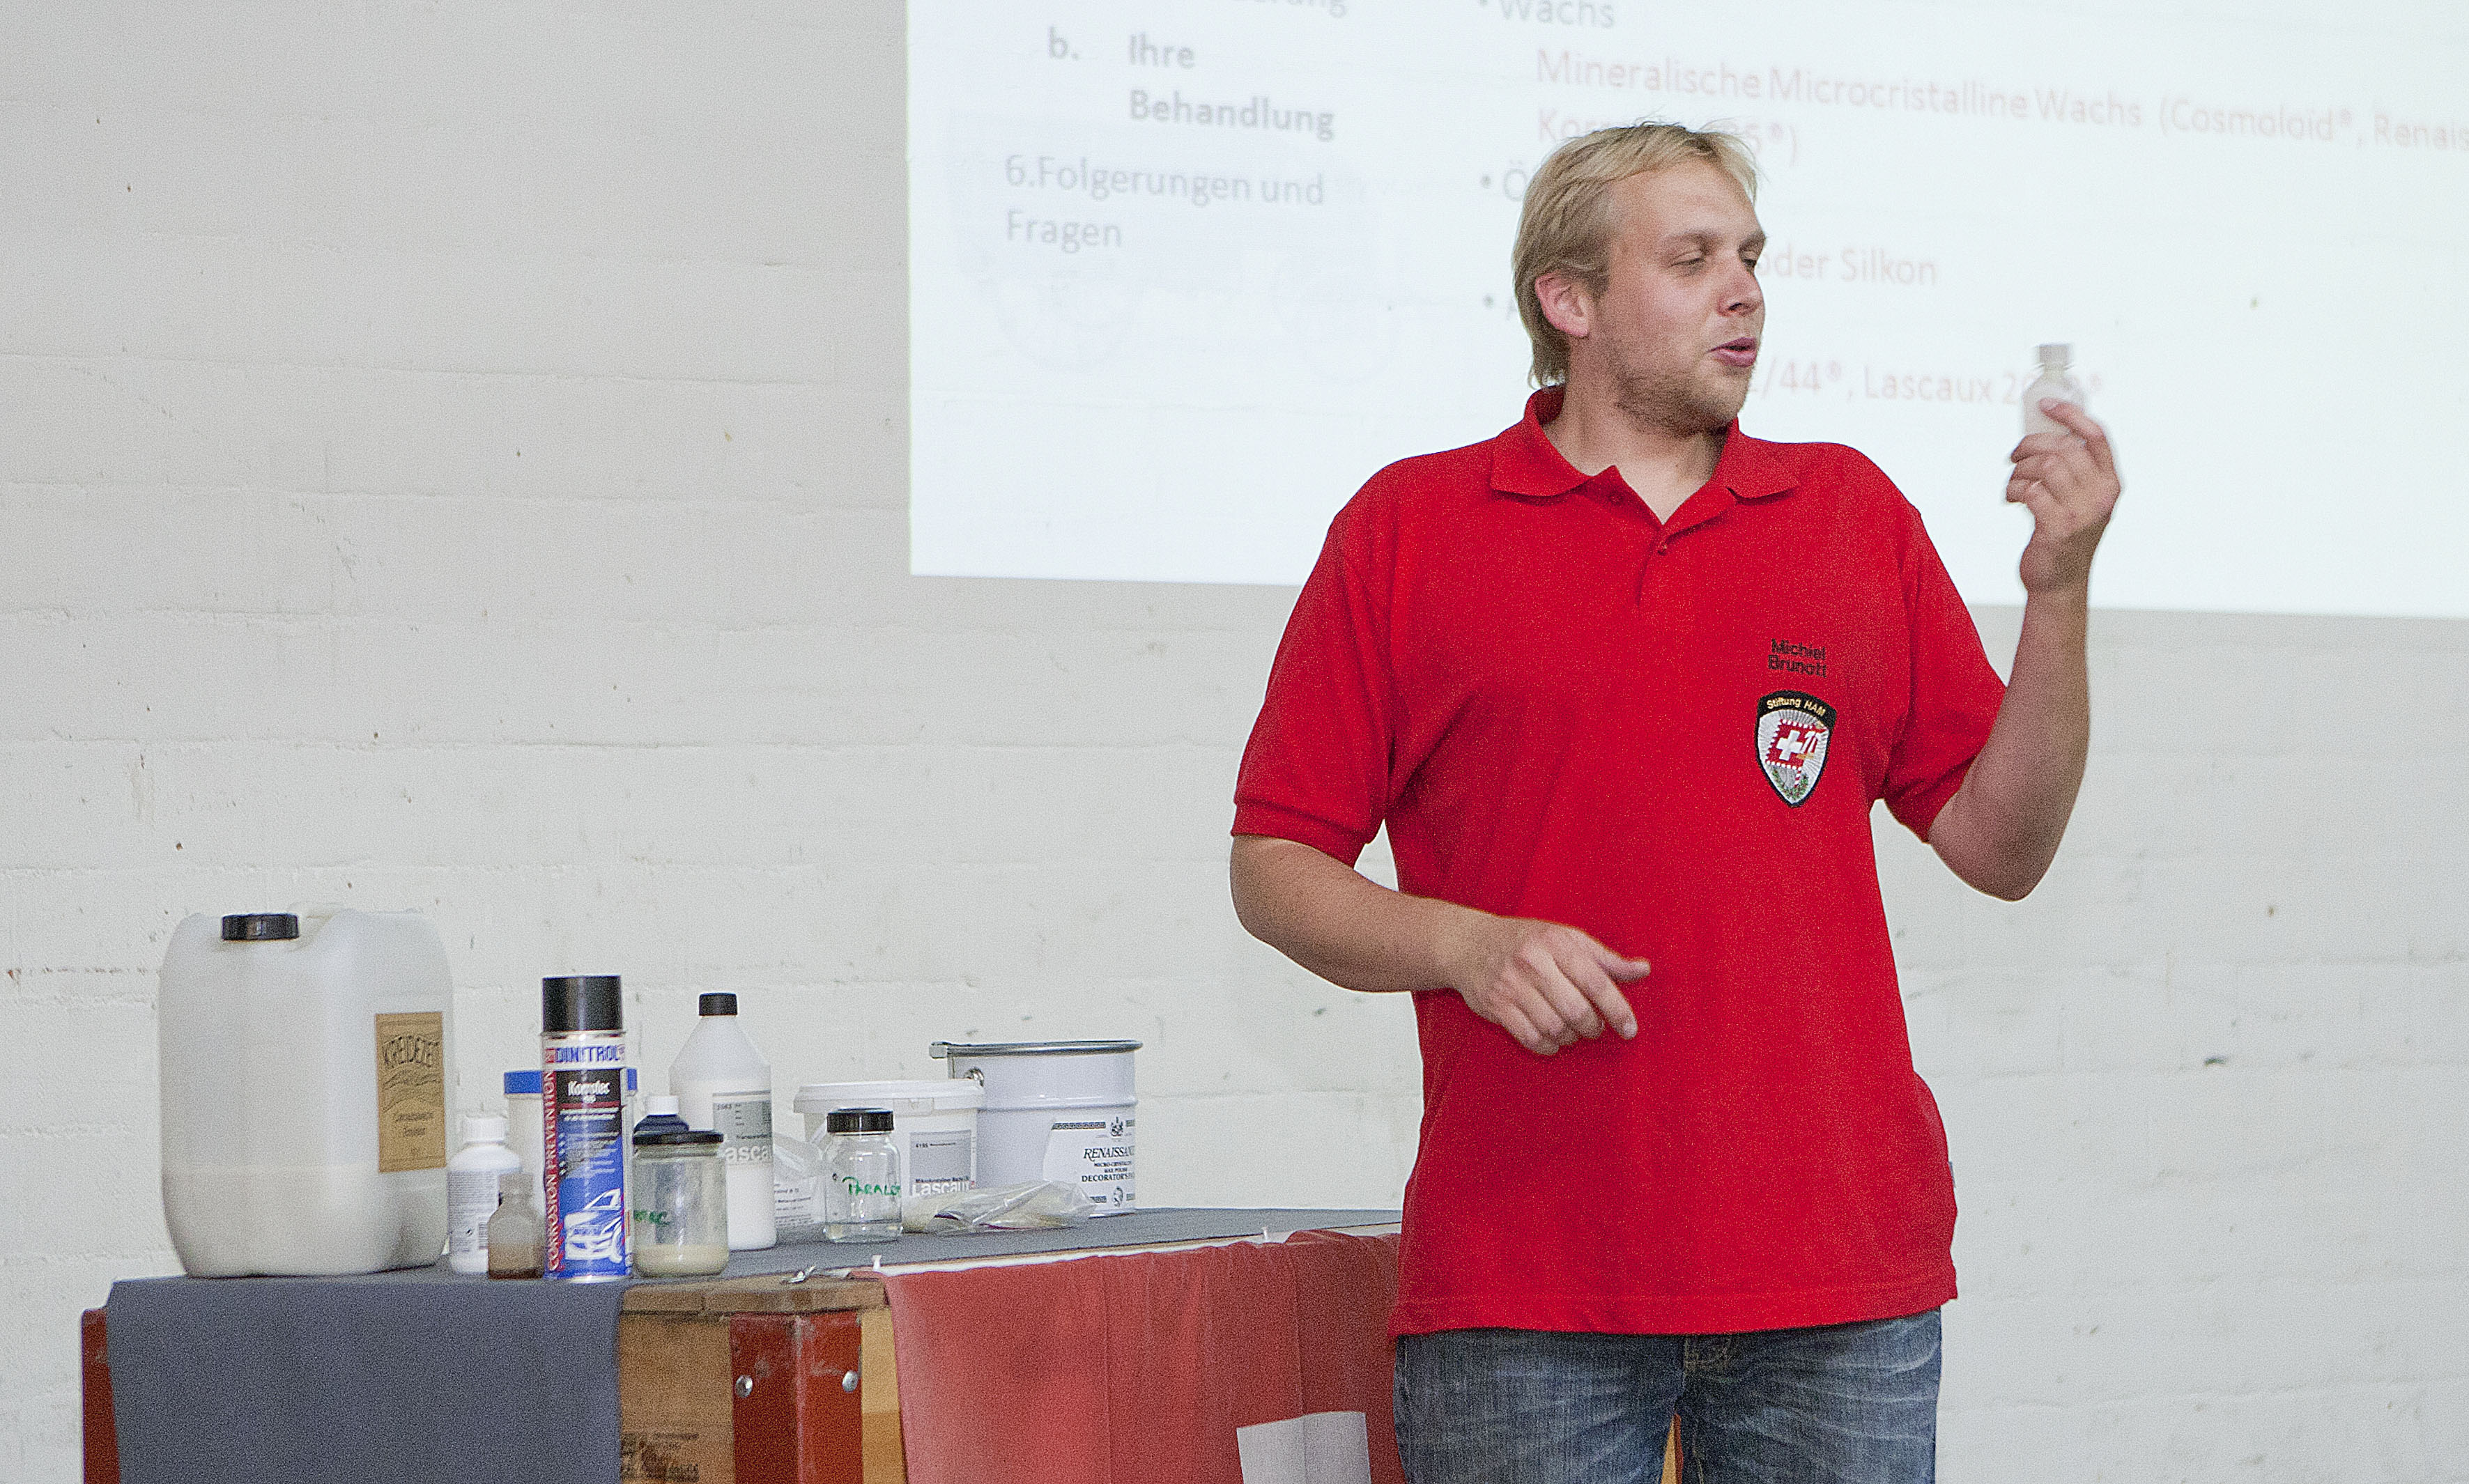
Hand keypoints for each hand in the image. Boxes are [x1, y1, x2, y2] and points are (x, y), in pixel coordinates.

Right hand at [1439, 915, 1648, 1055]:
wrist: (1468, 944)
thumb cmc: (1526, 941)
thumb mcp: (1566, 939)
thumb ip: (1605, 958)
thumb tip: (1644, 970)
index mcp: (1555, 943)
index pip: (1596, 981)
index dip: (1618, 1009)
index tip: (1630, 1029)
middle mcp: (1533, 963)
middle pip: (1576, 1010)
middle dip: (1593, 1027)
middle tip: (1595, 1029)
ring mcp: (1511, 985)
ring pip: (1554, 1028)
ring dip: (1570, 1038)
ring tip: (1573, 1032)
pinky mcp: (1495, 1006)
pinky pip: (1530, 1038)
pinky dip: (1548, 1046)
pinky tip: (1553, 1040)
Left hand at [2007, 401, 2121, 594]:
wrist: (2060, 581)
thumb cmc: (2065, 535)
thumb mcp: (2081, 500)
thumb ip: (2074, 472)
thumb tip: (2044, 434)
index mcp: (2111, 483)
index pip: (2096, 436)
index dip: (2071, 414)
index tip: (2046, 404)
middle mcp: (2101, 495)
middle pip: (2064, 447)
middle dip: (2031, 445)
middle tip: (2014, 455)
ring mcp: (2082, 512)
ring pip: (2046, 466)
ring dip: (2020, 469)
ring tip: (2013, 482)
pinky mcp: (2059, 528)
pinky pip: (2031, 491)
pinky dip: (2014, 489)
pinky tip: (2012, 498)